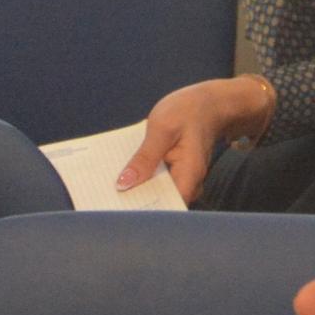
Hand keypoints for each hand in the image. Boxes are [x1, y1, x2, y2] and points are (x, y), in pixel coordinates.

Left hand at [119, 75, 273, 200]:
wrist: (210, 103)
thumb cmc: (190, 110)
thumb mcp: (162, 129)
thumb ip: (144, 158)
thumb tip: (124, 184)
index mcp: (188, 176)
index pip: (164, 207)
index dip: (141, 211)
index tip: (116, 209)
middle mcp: (188, 184)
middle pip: (158, 204)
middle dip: (133, 201)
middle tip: (104, 197)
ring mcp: (182, 180)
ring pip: (155, 193)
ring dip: (135, 189)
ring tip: (107, 187)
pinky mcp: (174, 174)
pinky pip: (155, 182)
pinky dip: (140, 178)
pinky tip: (122, 173)